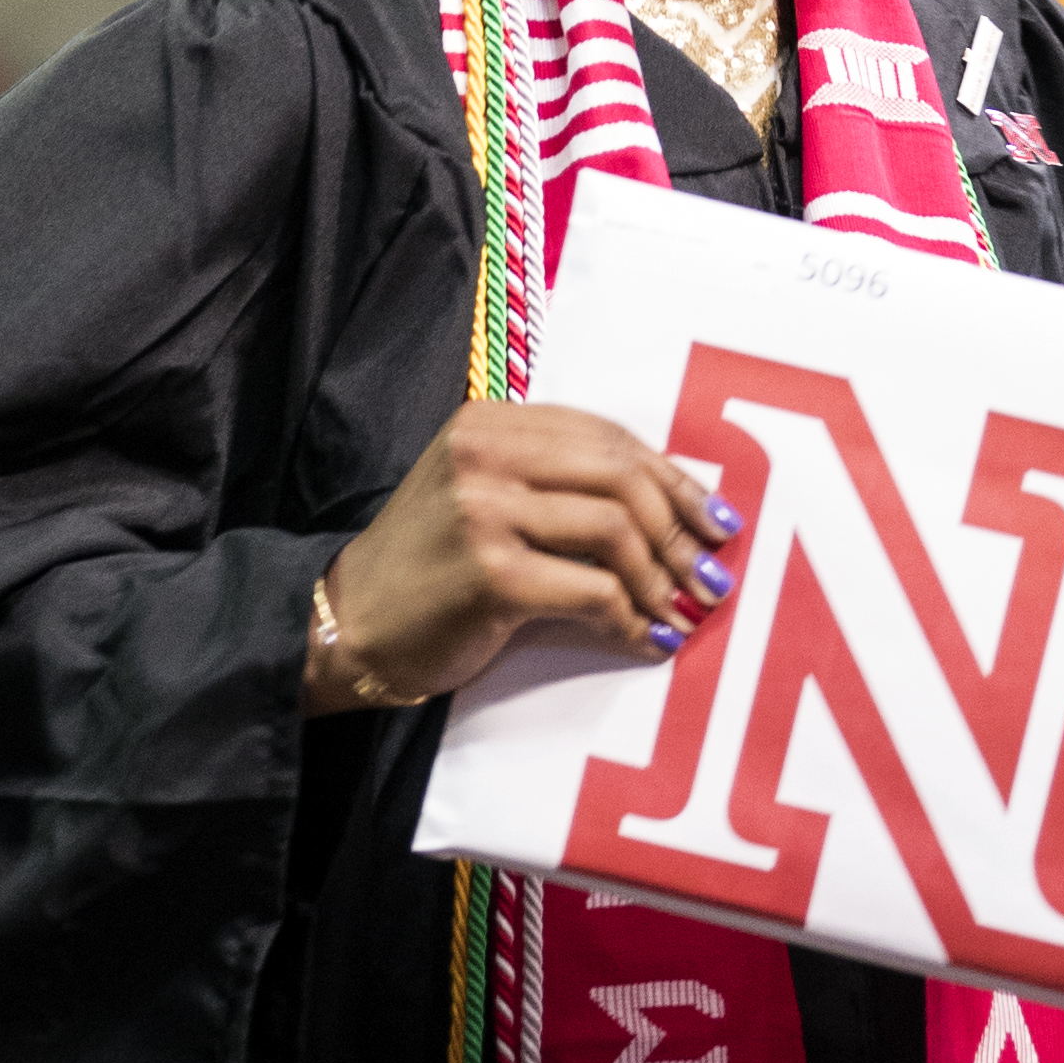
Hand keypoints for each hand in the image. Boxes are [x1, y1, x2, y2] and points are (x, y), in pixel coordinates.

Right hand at [304, 401, 741, 713]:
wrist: (348, 623)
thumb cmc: (429, 570)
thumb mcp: (486, 498)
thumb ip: (557, 486)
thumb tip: (674, 511)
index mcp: (491, 423)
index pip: (607, 435)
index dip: (672, 476)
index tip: (715, 517)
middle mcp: (485, 452)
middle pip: (621, 474)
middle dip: (681, 527)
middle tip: (713, 573)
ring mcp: (483, 508)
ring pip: (616, 529)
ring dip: (663, 578)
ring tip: (684, 610)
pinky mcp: (489, 571)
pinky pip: (593, 591)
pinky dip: (631, 619)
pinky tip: (646, 639)